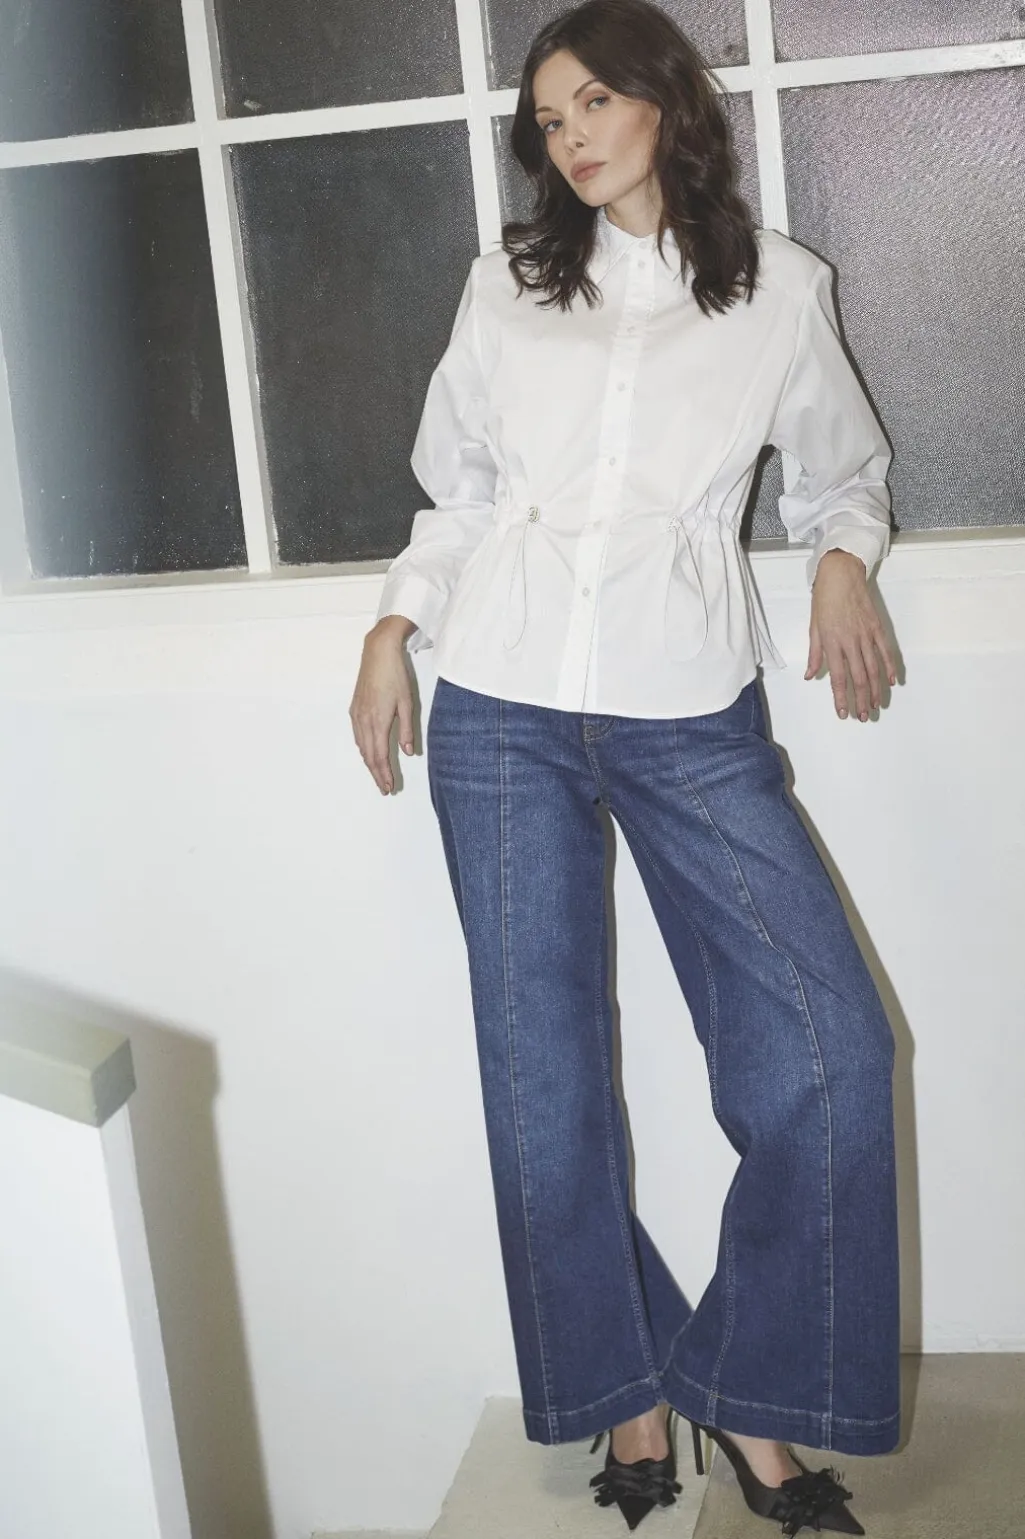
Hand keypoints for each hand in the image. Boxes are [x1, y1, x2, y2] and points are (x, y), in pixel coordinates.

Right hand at [349, 616, 416, 793]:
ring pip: (361, 746)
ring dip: (369, 763)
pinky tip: (368, 752)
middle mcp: (364, 721)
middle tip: (384, 788)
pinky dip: (363, 748)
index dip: (384, 773)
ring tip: (378, 775)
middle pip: (368, 755)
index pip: (379, 755)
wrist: (378, 653)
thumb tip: (408, 752)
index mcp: (378, 721)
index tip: (389, 787)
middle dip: (376, 773)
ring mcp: (357, 714)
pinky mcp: (354, 708)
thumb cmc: (395, 675)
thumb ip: (406, 729)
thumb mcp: (407, 702)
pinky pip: (357, 735)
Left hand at [806, 550, 896, 720]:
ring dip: (875, 690)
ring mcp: (866, 635)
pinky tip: (891, 681)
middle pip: (858, 678)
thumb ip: (815, 654)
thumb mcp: (813, 627)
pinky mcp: (877, 627)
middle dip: (861, 700)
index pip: (838, 678)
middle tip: (864, 716)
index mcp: (832, 643)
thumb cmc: (824, 599)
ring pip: (873, 669)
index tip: (844, 713)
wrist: (841, 574)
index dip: (841, 698)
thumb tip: (811, 675)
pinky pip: (885, 651)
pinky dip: (889, 667)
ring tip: (876, 705)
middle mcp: (850, 641)